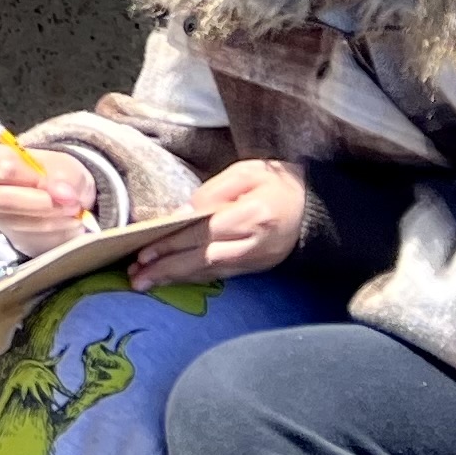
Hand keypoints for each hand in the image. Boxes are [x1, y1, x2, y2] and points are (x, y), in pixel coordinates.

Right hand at [0, 133, 94, 256]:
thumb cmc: (56, 172)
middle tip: (71, 203)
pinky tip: (68, 222)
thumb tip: (64, 194)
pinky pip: (27, 236)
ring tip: (74, 210)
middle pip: (2, 199)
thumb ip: (63, 177)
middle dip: (39, 203)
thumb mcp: (66, 166)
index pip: (1, 168)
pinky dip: (52, 231)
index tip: (56, 185)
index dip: (32, 178)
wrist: (62, 196)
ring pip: (15, 221)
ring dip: (50, 218)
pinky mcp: (8, 234)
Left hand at [136, 158, 308, 286]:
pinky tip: (175, 278)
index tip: (143, 252)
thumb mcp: (246, 173)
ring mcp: (258, 260)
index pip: (203, 233)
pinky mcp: (258, 268)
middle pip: (203, 259)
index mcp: (252, 216)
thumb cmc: (279, 182)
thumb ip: (212, 192)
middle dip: (167, 269)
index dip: (171, 244)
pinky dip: (195, 277)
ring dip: (176, 278)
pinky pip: (222, 275)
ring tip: (146, 281)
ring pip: (211, 272)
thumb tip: (182, 214)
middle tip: (136, 277)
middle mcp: (255, 244)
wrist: (319, 207)